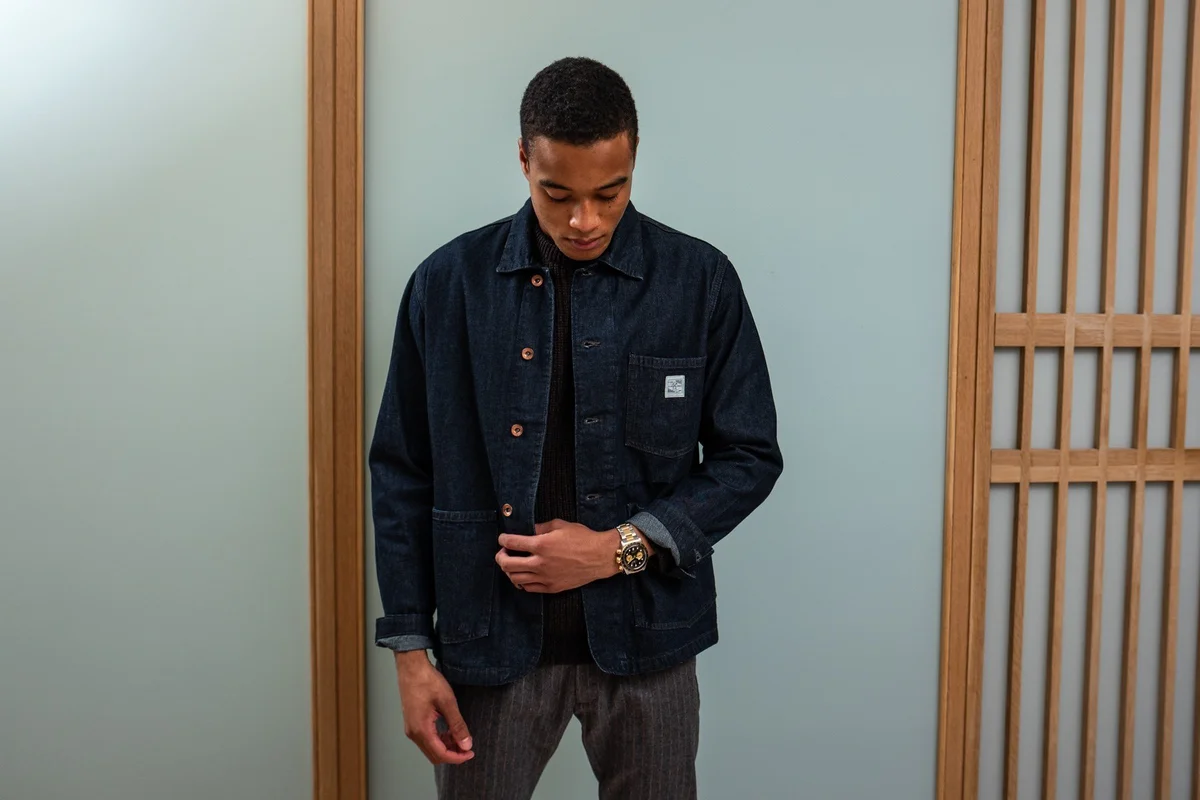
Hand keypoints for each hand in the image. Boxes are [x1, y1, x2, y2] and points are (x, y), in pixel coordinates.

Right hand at [394, 651, 473, 764]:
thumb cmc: (427, 681)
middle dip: (452, 754)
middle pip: (434, 755)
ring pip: (430, 748)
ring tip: (460, 738)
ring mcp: (411, 728)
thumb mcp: (447, 702)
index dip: (457, 757)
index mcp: (421, 730)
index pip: (441, 754)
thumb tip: (466, 744)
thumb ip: (457, 725)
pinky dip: (439, 740)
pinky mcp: (412, 722)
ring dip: (446, 747)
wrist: (411, 667)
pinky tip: (449, 731)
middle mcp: (413, 733)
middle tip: (467, 747)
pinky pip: (426, 739)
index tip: (470, 753)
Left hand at [496, 520, 652, 592]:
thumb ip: (541, 528)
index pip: (511, 543)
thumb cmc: (583, 538)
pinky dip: (521, 581)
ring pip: (515, 578)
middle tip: (503, 552)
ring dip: (509, 570)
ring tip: (512, 563)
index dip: (503, 539)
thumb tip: (528, 530)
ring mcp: (545, 578)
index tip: (503, 538)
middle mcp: (540, 563)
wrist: (600, 556)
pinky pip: (528, 588)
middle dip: (500, 556)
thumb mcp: (560, 525)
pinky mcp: (552, 587)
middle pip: (507, 564)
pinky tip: (523, 575)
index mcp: (541, 545)